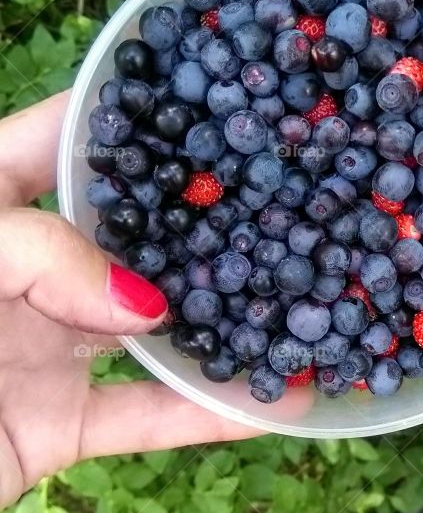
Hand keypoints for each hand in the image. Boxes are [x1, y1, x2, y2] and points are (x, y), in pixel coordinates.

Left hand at [0, 91, 258, 507]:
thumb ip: (36, 254)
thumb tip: (147, 306)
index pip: (53, 140)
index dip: (125, 110)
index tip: (211, 87)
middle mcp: (17, 270)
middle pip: (121, 229)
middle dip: (196, 210)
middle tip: (286, 188)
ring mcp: (38, 347)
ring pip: (147, 325)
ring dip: (220, 316)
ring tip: (303, 289)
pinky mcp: (54, 426)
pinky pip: (144, 415)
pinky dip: (208, 412)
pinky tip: (278, 402)